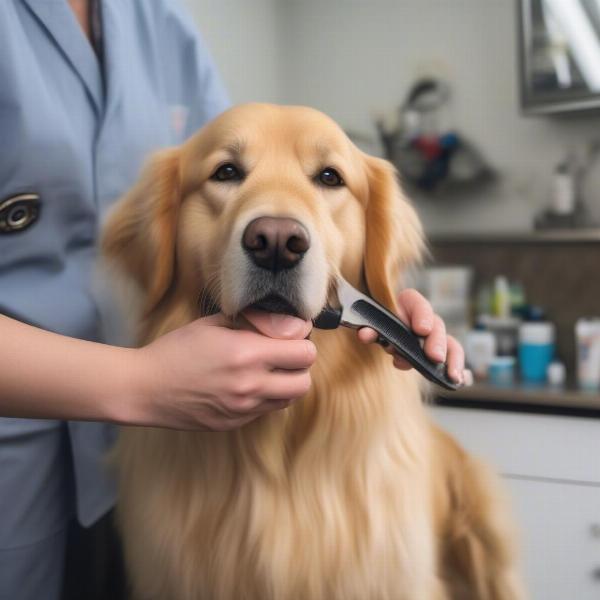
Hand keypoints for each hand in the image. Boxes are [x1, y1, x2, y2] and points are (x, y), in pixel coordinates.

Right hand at [128, 311, 314, 430]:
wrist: (145, 388)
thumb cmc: (177, 349)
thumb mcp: (215, 323)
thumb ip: (258, 322)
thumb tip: (294, 325)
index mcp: (247, 354)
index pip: (305, 353)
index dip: (301, 340)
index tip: (291, 333)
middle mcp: (250, 386)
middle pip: (304, 382)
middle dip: (299, 365)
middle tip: (282, 353)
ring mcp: (243, 410)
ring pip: (289, 399)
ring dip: (286, 382)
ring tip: (265, 369)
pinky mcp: (235, 424)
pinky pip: (267, 410)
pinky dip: (266, 396)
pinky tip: (246, 384)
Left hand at [357, 289, 465, 383]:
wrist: (376, 333)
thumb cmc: (375, 325)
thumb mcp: (371, 325)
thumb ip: (370, 329)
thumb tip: (365, 334)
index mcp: (407, 305)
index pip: (418, 304)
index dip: (422, 315)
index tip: (422, 329)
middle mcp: (423, 320)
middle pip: (436, 326)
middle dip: (436, 342)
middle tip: (435, 357)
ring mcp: (432, 337)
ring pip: (449, 344)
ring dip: (452, 360)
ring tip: (453, 376)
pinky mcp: (436, 354)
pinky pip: (452, 360)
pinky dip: (458, 370)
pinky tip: (461, 381)